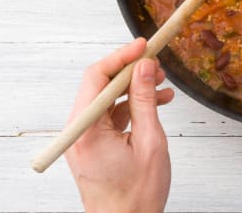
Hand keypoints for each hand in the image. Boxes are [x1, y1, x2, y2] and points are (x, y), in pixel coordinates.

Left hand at [64, 38, 174, 212]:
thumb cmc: (136, 197)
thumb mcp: (149, 142)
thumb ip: (145, 101)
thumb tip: (145, 68)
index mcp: (86, 131)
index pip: (97, 78)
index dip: (121, 57)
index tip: (143, 45)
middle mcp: (78, 133)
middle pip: (100, 86)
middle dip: (131, 71)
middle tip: (157, 64)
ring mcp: (84, 139)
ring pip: (107, 99)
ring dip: (134, 89)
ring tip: (162, 86)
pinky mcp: (92, 145)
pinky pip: (110, 115)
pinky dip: (131, 106)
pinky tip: (156, 104)